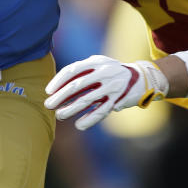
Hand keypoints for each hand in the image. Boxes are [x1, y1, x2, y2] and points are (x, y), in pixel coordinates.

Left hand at [44, 55, 168, 130]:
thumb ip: (81, 70)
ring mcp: (111, 86)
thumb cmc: (110, 71)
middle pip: (77, 85)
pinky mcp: (118, 99)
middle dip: (61, 96)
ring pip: (87, 99)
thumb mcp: (98, 64)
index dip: (58, 80)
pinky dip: (90, 119)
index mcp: (95, 62)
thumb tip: (58, 85)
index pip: (72, 70)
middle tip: (48, 105)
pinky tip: (79, 125)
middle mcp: (103, 72)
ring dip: (71, 108)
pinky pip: (102, 111)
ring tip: (59, 115)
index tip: (48, 91)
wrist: (140, 77)